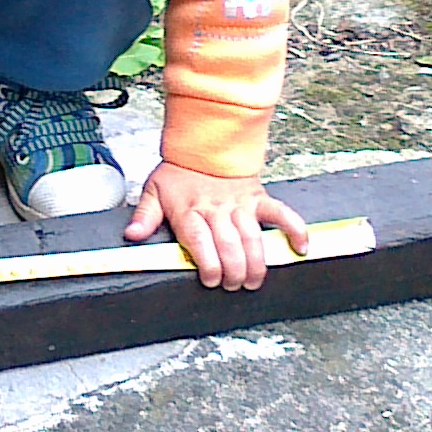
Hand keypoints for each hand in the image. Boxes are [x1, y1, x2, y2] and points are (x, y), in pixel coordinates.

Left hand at [124, 161, 308, 291]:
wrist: (205, 144)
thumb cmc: (179, 173)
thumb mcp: (154, 191)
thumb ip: (144, 216)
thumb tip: (131, 236)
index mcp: (189, 210)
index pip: (200, 241)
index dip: (207, 264)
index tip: (210, 280)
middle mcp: (216, 209)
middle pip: (228, 245)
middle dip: (233, 271)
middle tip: (233, 286)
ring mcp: (240, 205)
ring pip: (252, 237)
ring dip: (256, 263)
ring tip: (254, 281)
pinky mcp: (259, 199)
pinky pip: (281, 214)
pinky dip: (294, 229)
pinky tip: (300, 248)